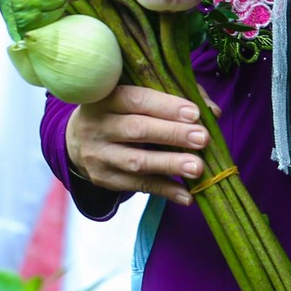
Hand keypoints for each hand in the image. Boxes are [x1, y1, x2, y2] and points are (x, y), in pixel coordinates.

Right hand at [64, 84, 208, 204]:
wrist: (77, 139)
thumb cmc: (120, 110)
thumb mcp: (136, 95)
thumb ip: (174, 97)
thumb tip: (212, 111)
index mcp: (105, 96)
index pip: (136, 99)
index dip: (166, 107)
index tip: (195, 113)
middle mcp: (96, 125)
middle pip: (136, 130)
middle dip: (172, 135)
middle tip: (202, 139)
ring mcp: (97, 154)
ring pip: (136, 162)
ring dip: (169, 165)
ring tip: (198, 167)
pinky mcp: (103, 178)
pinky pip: (137, 186)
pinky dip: (164, 190)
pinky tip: (187, 195)